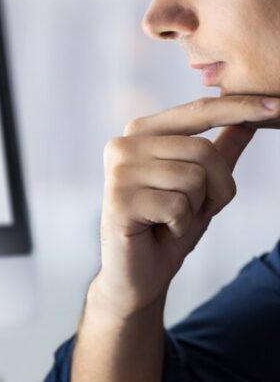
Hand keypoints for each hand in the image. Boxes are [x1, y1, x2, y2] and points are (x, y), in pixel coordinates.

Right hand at [95, 95, 279, 315]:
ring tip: (171, 221)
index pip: (199, 111)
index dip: (240, 107)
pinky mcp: (118, 201)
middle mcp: (122, 146)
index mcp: (139, 133)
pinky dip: (179, 226)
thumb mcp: (201, 185)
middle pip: (203, 150)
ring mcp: (118, 173)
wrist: (135, 275)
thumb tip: (250, 118)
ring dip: (196, 209)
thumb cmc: (165, 229)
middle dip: (217, 187)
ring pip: (193, 179)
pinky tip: (159, 231)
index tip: (278, 106)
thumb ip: (221, 150)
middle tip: (195, 210)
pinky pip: (177, 206)